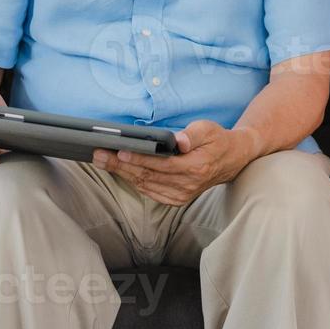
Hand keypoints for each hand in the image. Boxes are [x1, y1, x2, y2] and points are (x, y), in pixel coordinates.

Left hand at [92, 121, 258, 206]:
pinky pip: (150, 191)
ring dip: (122, 173)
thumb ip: (192, 135)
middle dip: (120, 166)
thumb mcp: (208, 130)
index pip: (161, 164)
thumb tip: (179, 141)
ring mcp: (181, 195)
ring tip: (102, 161)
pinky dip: (133, 181)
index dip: (139, 159)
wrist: (231, 160)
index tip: (120, 152)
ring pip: (145, 185)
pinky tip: (119, 171)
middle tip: (99, 155)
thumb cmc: (216, 140)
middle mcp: (187, 185)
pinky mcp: (176, 199)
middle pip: (148, 176)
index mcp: (195, 167)